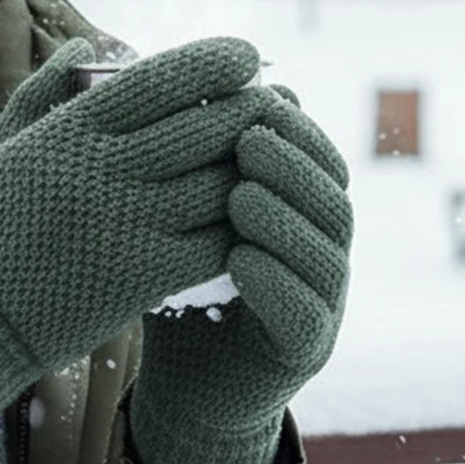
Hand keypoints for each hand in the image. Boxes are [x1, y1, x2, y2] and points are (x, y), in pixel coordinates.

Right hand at [0, 35, 291, 451]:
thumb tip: (88, 46)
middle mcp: (104, 173)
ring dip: (253, 168)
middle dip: (251, 107)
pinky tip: (252, 218)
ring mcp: (127, 226)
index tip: (246, 54)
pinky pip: (214, 244)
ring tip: (274, 157)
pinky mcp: (143, 277)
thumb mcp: (1, 146)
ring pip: (218, 184)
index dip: (212, 61)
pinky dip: (241, 228)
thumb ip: (44, 90)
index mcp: (71, 133)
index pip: (160, 81)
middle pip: (203, 127)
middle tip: (276, 99)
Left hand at [128, 89, 351, 463]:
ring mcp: (323, 302)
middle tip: (248, 137)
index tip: (247, 94)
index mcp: (297, 209)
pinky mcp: (307, 350)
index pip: (314, 152)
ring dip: (286, 215)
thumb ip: (171, 161)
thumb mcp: (169, 216)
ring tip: (240, 194)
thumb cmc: (171, 286)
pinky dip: (277, 282)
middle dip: (294, 160)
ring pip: (327, 249)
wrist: (183, 385)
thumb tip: (132, 78)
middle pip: (332, 193)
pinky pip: (307, 312)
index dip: (290, 122)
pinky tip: (240, 261)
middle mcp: (321, 250)